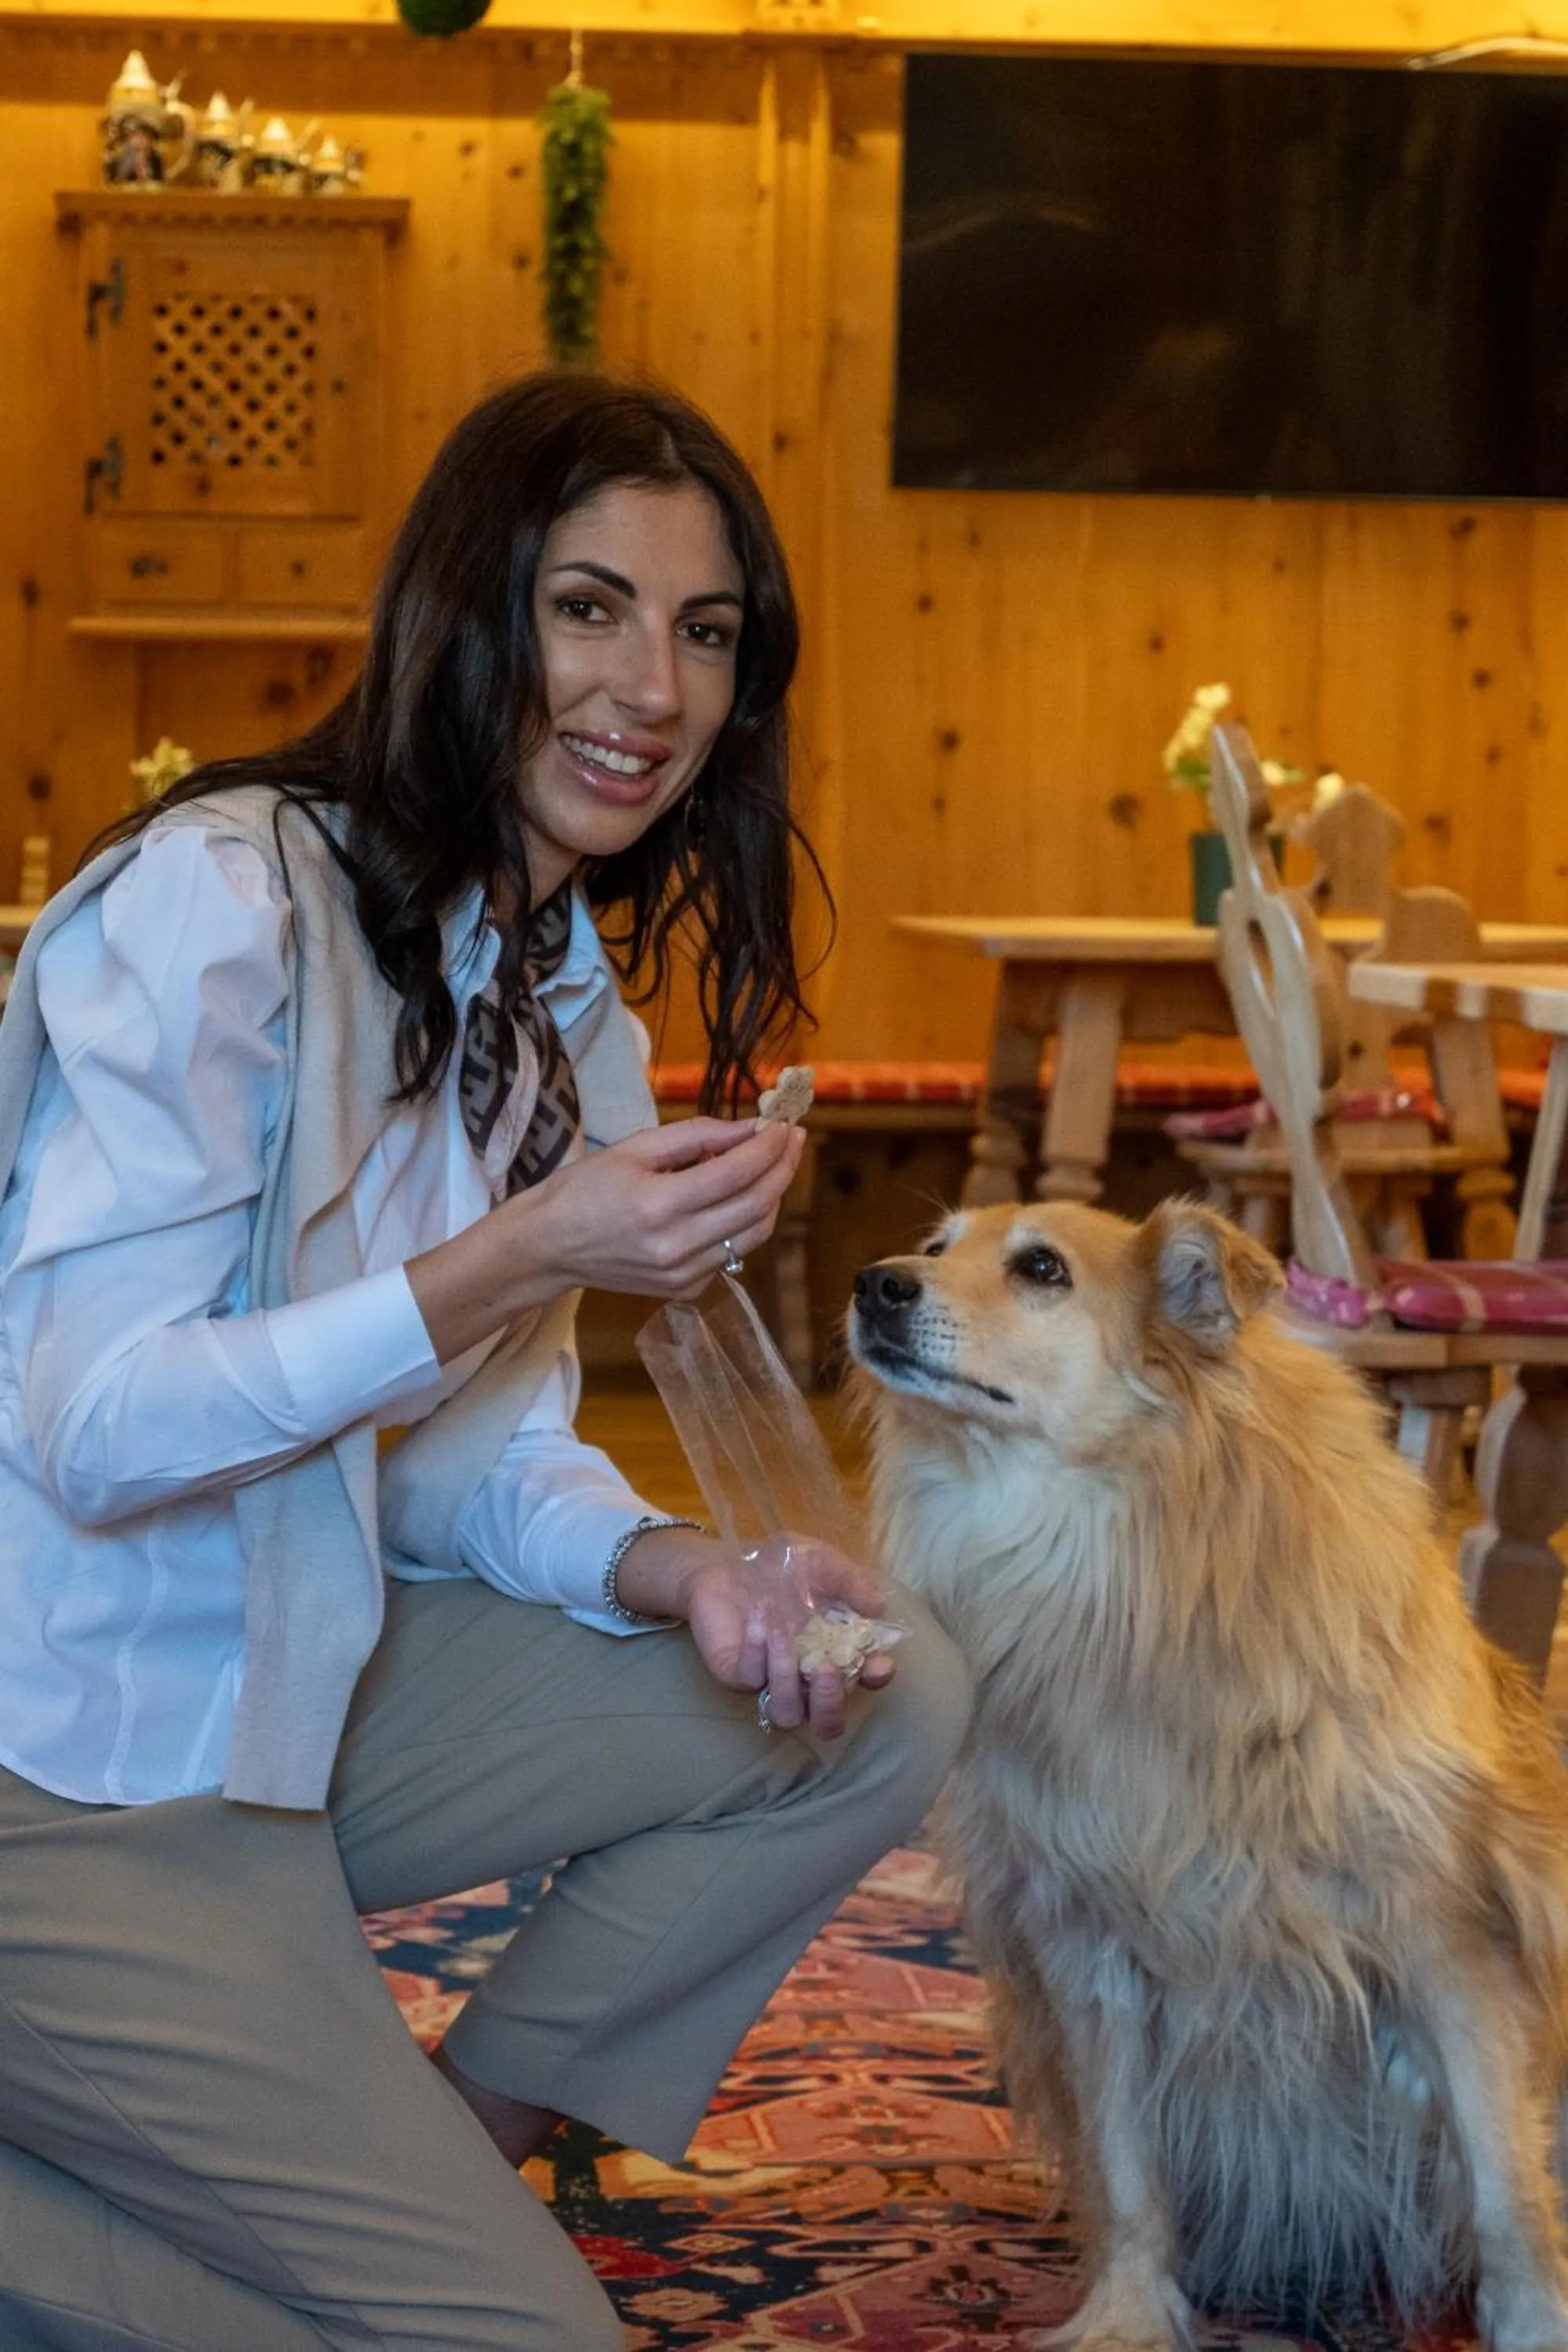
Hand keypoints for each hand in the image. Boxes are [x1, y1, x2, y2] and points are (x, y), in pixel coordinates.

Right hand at [407, 1116, 803, 1363]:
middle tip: (791, 1139)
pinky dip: (745, 1223)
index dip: (770, 1145)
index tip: (785, 1123)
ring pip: (755, 1234)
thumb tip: (750, 1128)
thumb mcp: (635, 1148)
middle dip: (782, 1168)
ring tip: (770, 1165)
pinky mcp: (685, 1290)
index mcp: (661, 1204)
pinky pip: (732, 1253)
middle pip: (758, 1205)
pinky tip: (735, 1198)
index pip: (739, 1172)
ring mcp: (684, 1274)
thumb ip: (697, 1136)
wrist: (549, 1248)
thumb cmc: (584, 1189)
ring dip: (771, 1196)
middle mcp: (678, 1246)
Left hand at [614, 1526, 897, 1740]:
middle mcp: (805, 1678)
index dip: (875, 1679)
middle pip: (826, 1723)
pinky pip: (749, 1678)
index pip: (862, 1682)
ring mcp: (769, 1681)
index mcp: (834, 1654)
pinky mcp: (735, 1674)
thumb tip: (879, 1608)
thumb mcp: (824, 1564)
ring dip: (787, 1679)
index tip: (878, 1663)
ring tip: (782, 1635)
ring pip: (787, 1713)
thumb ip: (852, 1584)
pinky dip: (756, 1650)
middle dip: (831, 1704)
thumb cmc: (782, 1567)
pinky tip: (760, 1618)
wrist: (727, 1562)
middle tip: (827, 1669)